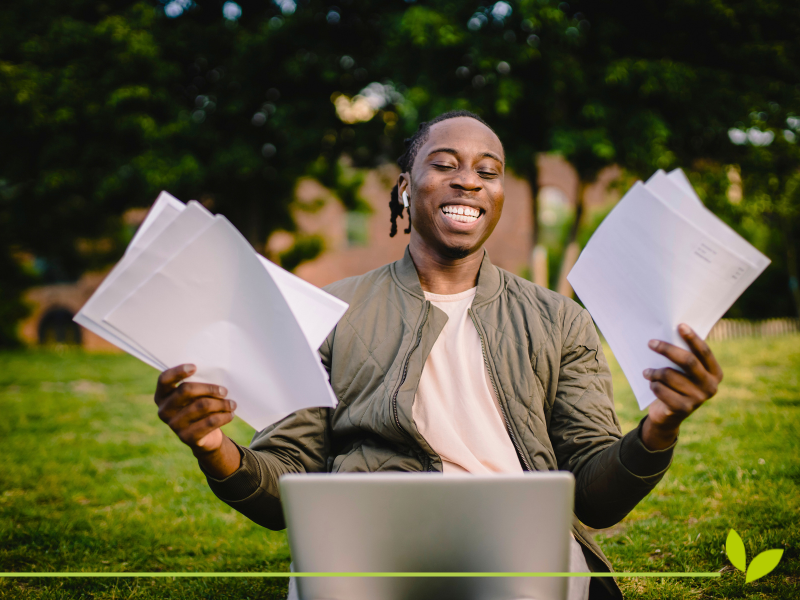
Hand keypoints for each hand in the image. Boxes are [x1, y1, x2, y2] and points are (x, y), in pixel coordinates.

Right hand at [154, 364, 235, 453]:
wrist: (204, 436)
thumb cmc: (199, 406)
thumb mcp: (195, 395)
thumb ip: (197, 384)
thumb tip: (215, 374)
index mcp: (162, 396)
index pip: (164, 379)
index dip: (178, 372)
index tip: (195, 367)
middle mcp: (164, 410)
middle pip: (186, 390)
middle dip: (210, 388)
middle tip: (225, 391)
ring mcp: (174, 425)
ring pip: (202, 406)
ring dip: (222, 403)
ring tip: (232, 404)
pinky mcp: (186, 437)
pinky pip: (210, 422)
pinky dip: (224, 416)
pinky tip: (230, 414)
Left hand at [641, 324, 722, 449]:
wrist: (669, 415)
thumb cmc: (677, 385)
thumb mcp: (684, 372)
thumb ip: (685, 356)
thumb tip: (670, 331)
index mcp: (715, 373)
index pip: (704, 352)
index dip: (692, 338)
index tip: (679, 325)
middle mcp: (711, 387)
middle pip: (688, 361)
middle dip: (667, 350)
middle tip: (651, 343)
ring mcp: (698, 399)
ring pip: (669, 375)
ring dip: (654, 372)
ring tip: (647, 372)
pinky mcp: (683, 409)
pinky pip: (661, 389)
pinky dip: (653, 385)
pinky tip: (652, 385)